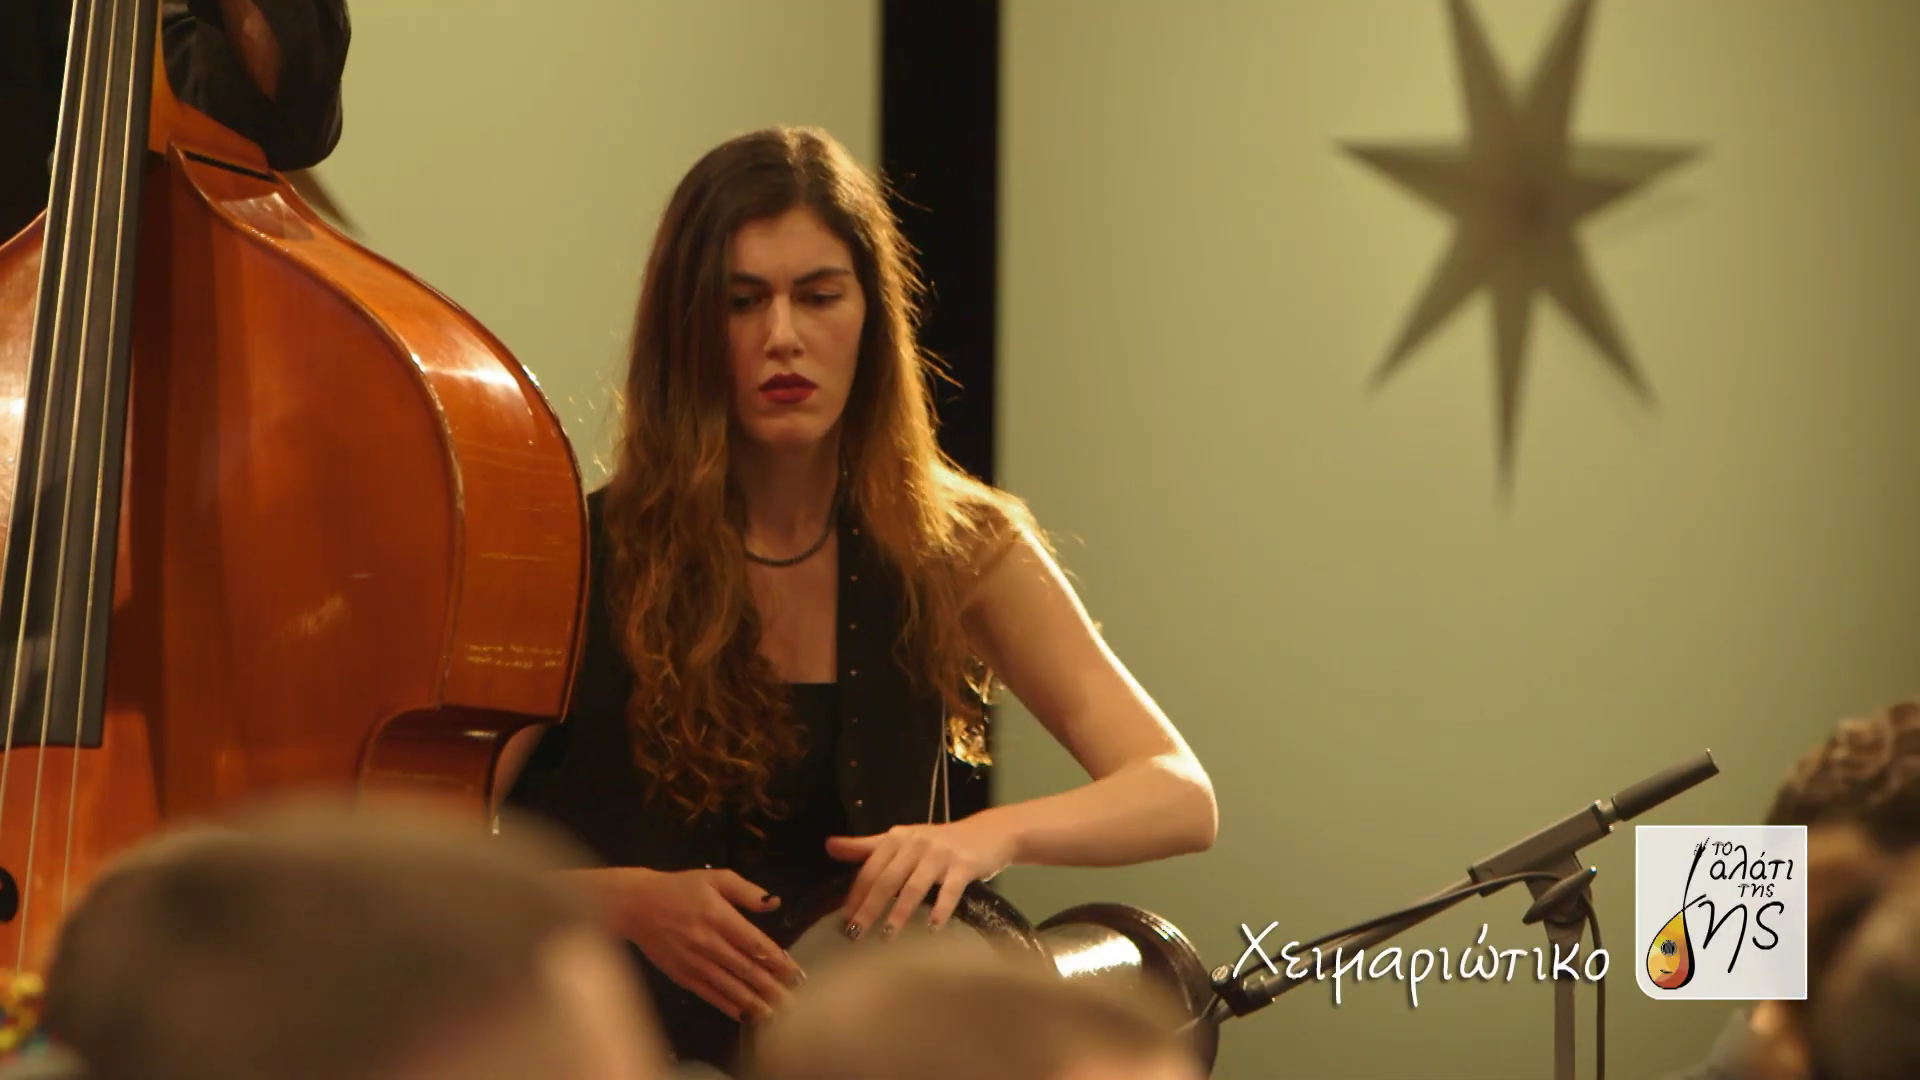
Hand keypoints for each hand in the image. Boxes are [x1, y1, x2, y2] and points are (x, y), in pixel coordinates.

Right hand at [576, 867, 804, 1021]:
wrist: (635, 905)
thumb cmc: (679, 888)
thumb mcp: (714, 878)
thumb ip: (746, 891)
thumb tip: (774, 903)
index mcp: (719, 916)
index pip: (755, 943)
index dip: (777, 960)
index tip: (796, 973)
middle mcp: (708, 943)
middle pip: (746, 969)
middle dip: (772, 987)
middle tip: (794, 1002)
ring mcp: (694, 962)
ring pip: (730, 986)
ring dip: (754, 1002)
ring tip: (776, 1014)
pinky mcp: (682, 976)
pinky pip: (710, 994)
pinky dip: (729, 1007)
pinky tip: (745, 1015)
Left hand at [825, 817, 1016, 939]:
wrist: (989, 833)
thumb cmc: (940, 843)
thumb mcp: (903, 840)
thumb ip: (866, 847)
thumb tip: (829, 846)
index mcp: (898, 837)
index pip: (870, 868)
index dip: (856, 894)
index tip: (844, 919)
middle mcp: (916, 842)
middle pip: (887, 879)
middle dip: (870, 908)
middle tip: (856, 934)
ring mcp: (941, 854)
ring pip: (914, 887)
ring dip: (899, 913)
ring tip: (887, 937)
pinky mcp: (964, 865)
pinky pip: (949, 891)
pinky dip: (939, 911)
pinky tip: (932, 929)